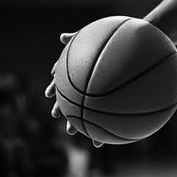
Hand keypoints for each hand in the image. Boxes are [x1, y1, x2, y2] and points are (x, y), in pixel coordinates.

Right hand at [44, 31, 103, 147]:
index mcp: (79, 72)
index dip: (55, 87)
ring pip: (86, 111)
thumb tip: (62, 37)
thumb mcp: (92, 37)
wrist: (127, 45)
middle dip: (64, 109)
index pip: (64, 81)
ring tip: (75, 132)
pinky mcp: (110, 100)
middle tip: (57, 116)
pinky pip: (106, 115)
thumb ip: (78, 38)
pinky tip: (102, 139)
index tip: (49, 94)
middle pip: (72, 99)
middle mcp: (85, 85)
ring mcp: (97, 94)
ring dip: (81, 123)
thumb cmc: (107, 40)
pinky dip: (104, 126)